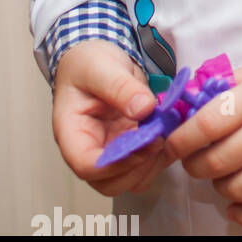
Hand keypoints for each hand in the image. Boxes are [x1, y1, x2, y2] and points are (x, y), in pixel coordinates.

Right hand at [52, 40, 167, 195]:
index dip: (118, 162)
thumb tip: (143, 108)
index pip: (87, 166)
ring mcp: (110, 150)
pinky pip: (144, 165)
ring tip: (167, 133)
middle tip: (160, 138)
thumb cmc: (88, 63)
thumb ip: (120, 87)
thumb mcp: (101, 67)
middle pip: (109, 183)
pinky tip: (170, 133)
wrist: (95, 59)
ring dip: (152, 164)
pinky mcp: (129, 146)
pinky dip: (159, 156)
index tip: (146, 142)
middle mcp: (90, 149)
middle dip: (138, 167)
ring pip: (129, 180)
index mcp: (72, 133)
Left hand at [164, 62, 241, 227]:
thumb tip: (183, 104)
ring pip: (237, 189)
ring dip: (220, 187)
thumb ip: (224, 87)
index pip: (205, 126)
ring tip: (224, 175)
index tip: (174, 143)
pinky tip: (235, 206)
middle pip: (216, 163)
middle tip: (197, 160)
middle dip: (196, 166)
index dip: (180, 140)